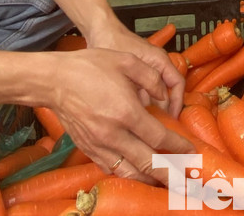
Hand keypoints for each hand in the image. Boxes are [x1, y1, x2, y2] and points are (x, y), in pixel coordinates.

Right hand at [47, 48, 192, 185]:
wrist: (54, 80)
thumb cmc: (89, 67)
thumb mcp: (127, 61)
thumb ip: (152, 78)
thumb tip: (165, 96)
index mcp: (126, 112)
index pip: (160, 137)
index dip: (178, 146)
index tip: (190, 150)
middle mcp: (113, 133)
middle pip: (147, 163)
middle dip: (169, 173)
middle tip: (184, 178)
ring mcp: (99, 144)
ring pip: (129, 171)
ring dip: (148, 179)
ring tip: (163, 182)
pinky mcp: (87, 148)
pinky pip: (110, 168)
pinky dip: (126, 174)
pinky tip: (136, 173)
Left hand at [86, 18, 185, 115]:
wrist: (99, 30)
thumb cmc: (112, 42)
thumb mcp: (128, 65)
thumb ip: (141, 84)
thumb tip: (148, 107)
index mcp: (160, 60)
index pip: (178, 84)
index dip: (177, 103)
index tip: (172, 119)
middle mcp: (157, 66)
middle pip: (168, 92)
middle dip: (165, 110)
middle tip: (160, 126)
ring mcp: (147, 70)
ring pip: (155, 94)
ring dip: (152, 108)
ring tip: (147, 125)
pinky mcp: (136, 75)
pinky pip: (144, 92)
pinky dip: (141, 103)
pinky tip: (134, 114)